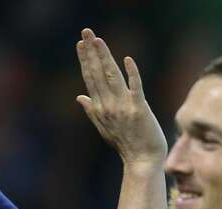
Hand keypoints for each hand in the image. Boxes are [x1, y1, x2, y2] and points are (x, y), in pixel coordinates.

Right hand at [75, 28, 166, 167]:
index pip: (90, 78)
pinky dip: (132, 74)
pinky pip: (135, 88)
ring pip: (112, 77)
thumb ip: (91, 110)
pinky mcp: (140, 110)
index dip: (85, 60)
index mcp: (100, 108)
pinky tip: (127, 60)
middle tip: (86, 33)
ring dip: (105, 57)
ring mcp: (123, 107)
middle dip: (91, 52)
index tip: (80, 44)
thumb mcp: (104, 128)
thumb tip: (79, 97)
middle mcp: (108, 106)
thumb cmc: (126, 145)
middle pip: (97, 73)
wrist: (142, 162)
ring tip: (99, 40)